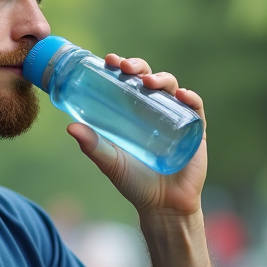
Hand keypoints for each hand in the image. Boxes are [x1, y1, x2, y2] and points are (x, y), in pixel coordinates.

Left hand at [67, 54, 207, 217]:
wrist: (163, 207)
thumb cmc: (135, 183)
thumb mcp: (110, 162)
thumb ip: (92, 145)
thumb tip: (70, 126)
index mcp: (135, 112)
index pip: (128, 81)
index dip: (121, 67)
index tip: (109, 59)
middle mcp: (156, 110)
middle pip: (149, 78)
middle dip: (138, 66)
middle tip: (125, 67)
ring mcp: (177, 118)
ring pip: (171, 88)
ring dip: (161, 78)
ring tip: (148, 81)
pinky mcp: (196, 130)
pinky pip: (196, 108)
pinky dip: (191, 98)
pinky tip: (182, 96)